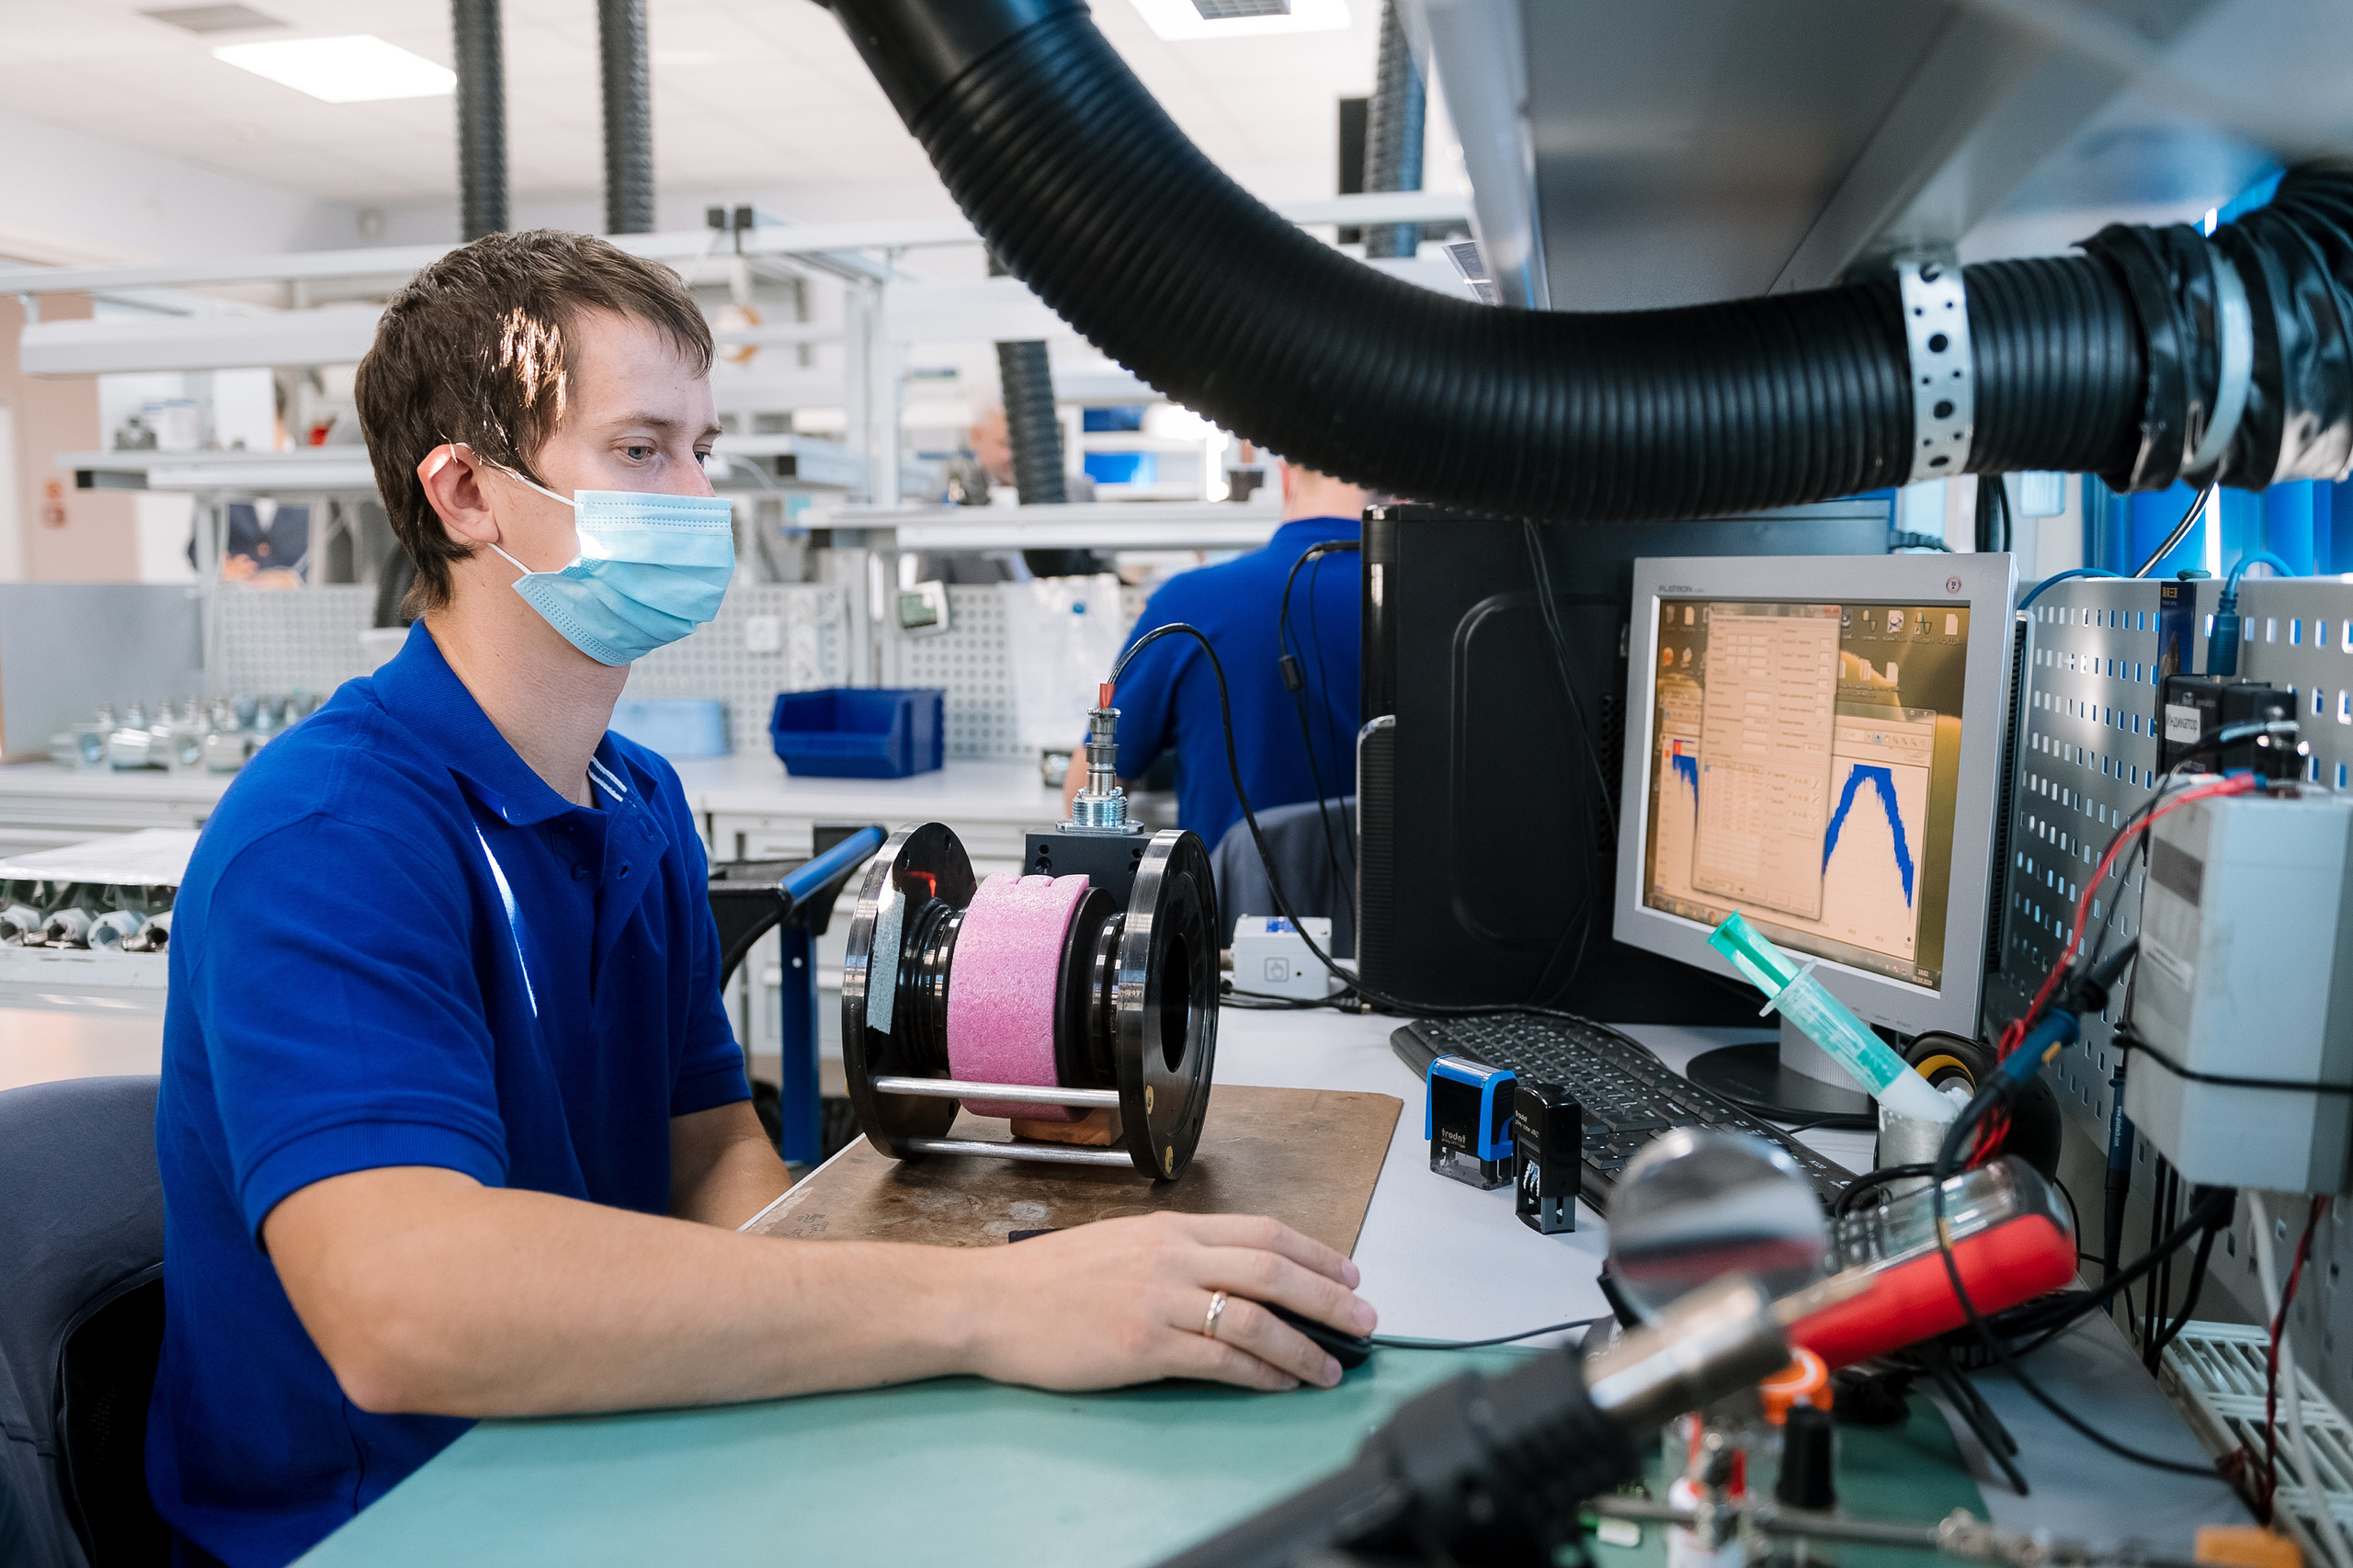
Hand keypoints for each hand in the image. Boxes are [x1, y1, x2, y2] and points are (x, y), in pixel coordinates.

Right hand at [955, 1212, 1375, 1392]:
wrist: (990, 1303)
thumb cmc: (1048, 1280)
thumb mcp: (1121, 1245)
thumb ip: (1177, 1254)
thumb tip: (1232, 1274)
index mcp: (1170, 1228)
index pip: (1263, 1231)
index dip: (1316, 1252)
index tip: (1348, 1271)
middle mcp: (1173, 1257)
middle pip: (1274, 1269)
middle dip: (1329, 1296)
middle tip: (1366, 1319)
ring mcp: (1160, 1300)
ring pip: (1256, 1317)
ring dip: (1305, 1344)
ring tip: (1332, 1366)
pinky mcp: (1144, 1345)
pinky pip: (1221, 1359)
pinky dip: (1261, 1373)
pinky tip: (1281, 1383)